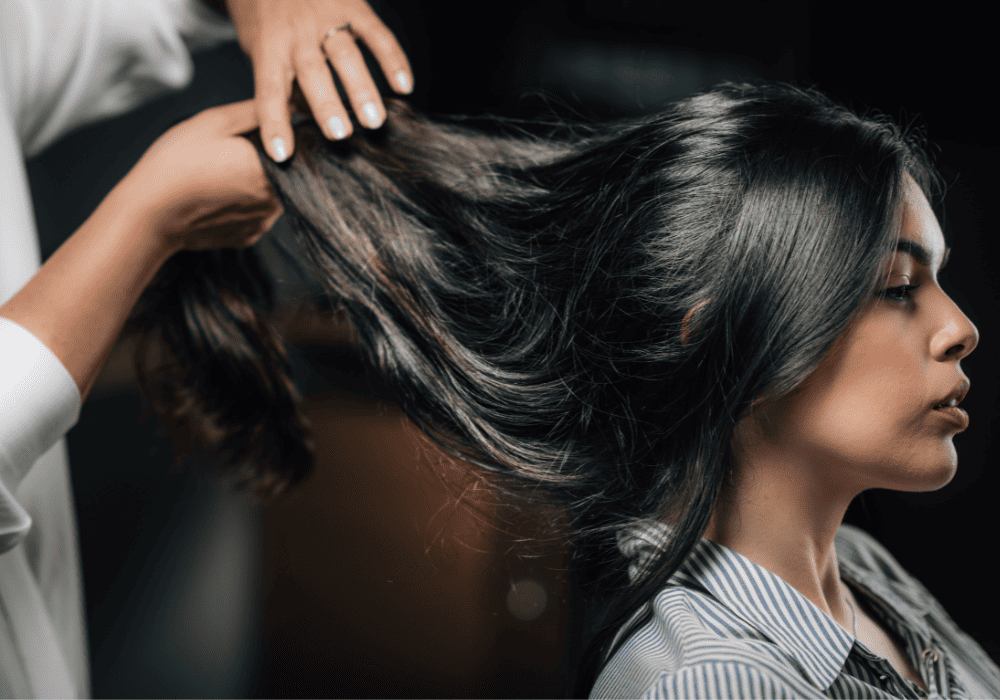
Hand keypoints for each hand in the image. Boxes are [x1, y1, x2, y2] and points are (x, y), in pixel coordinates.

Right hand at [115, 100, 281, 254]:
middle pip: (282, 171)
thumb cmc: (177, 164)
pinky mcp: (250, 236)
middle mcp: (276, 200)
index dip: (272, 138)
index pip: (292, 148)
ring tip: (219, 175)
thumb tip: (288, 105)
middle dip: (261, 160)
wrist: (150, 214)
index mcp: (272, 168)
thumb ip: (255, 112)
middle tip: (226, 155)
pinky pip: (254, 213)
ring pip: (269, 193)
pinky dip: (241, 203)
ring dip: (252, 183)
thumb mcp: (215, 122)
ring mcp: (263, 221)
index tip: (247, 137)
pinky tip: (217, 195)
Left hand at [225, 0, 412, 161]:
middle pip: (312, 71)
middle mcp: (297, 32)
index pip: (268, 89)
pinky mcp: (354, 6)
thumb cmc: (265, 12)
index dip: (274, 122)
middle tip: (340, 135)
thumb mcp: (258, 44)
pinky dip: (392, 60)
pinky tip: (404, 86)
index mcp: (268, 45)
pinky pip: (376, 34)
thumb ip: (281, 80)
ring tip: (374, 120)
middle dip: (327, 104)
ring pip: (345, 54)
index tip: (282, 154)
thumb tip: (298, 123)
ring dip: (361, 89)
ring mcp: (326, 17)